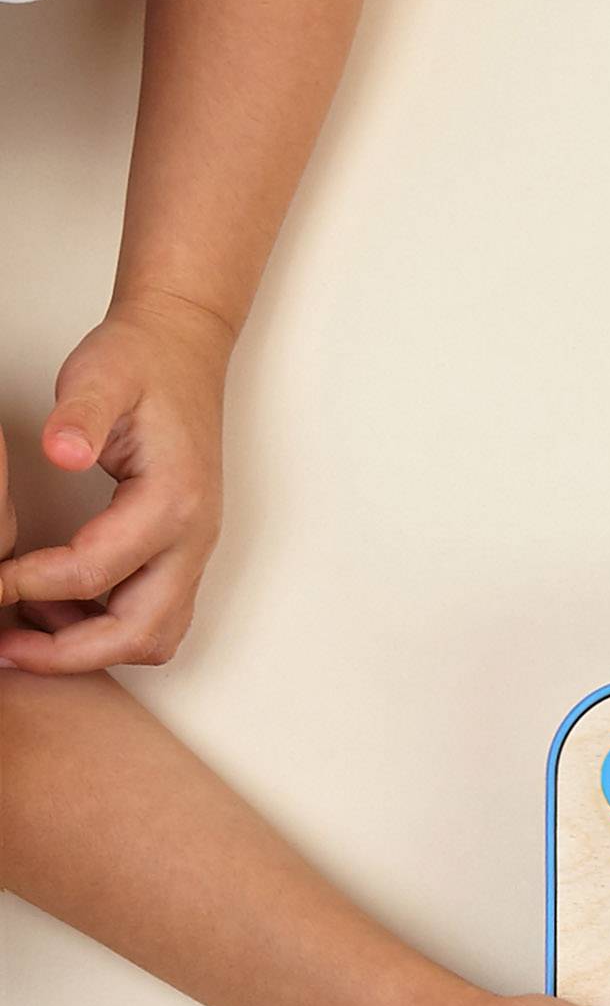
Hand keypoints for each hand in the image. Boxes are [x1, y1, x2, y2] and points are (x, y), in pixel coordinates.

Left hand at [0, 296, 232, 670]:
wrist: (182, 353)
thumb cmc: (142, 365)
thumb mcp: (100, 375)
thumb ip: (80, 414)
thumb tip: (61, 451)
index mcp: (173, 501)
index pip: (95, 571)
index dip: (29, 585)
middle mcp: (193, 539)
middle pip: (138, 631)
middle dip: (67, 652)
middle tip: (4, 651)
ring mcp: (193, 552)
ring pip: (153, 636)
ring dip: (92, 648)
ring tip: (27, 635)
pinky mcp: (183, 554)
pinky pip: (153, 619)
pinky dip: (106, 630)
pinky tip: (55, 610)